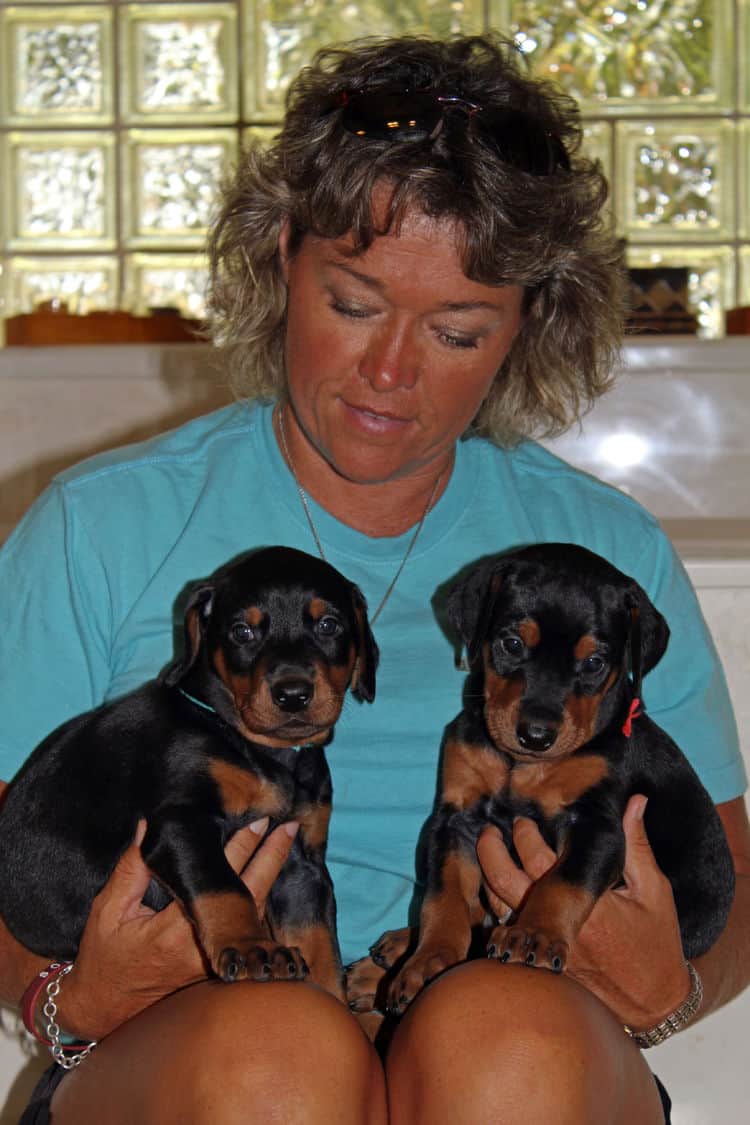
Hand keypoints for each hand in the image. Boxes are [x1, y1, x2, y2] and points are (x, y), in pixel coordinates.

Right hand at [60, 818, 298, 1040]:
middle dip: (270, 858)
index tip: (257, 824)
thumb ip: (131, 868)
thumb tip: (147, 828)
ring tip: (282, 844)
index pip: (217, 879)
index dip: (240, 849)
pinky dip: (258, 901)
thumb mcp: (108, 910)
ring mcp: (214, 962)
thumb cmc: (104, 958)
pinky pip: (245, 931)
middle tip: (287, 829)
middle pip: (248, 895)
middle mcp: (203, 946)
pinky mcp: (217, 969)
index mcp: (175, 930)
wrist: (103, 1010)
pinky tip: (267, 878)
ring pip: (252, 915)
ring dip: (268, 877)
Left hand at [476, 796, 691, 1029]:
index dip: (524, 833)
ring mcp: (546, 948)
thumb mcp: (653, 890)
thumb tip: (634, 801)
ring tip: (490, 854)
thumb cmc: (656, 942)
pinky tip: (495, 892)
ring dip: (489, 878)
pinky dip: (496, 910)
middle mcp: (559, 924)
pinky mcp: (541, 966)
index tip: (522, 819)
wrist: (655, 1003)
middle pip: (504, 881)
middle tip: (492, 831)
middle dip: (491, 850)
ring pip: (498, 908)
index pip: (539, 857)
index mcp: (587, 900)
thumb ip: (637, 845)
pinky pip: (506, 934)